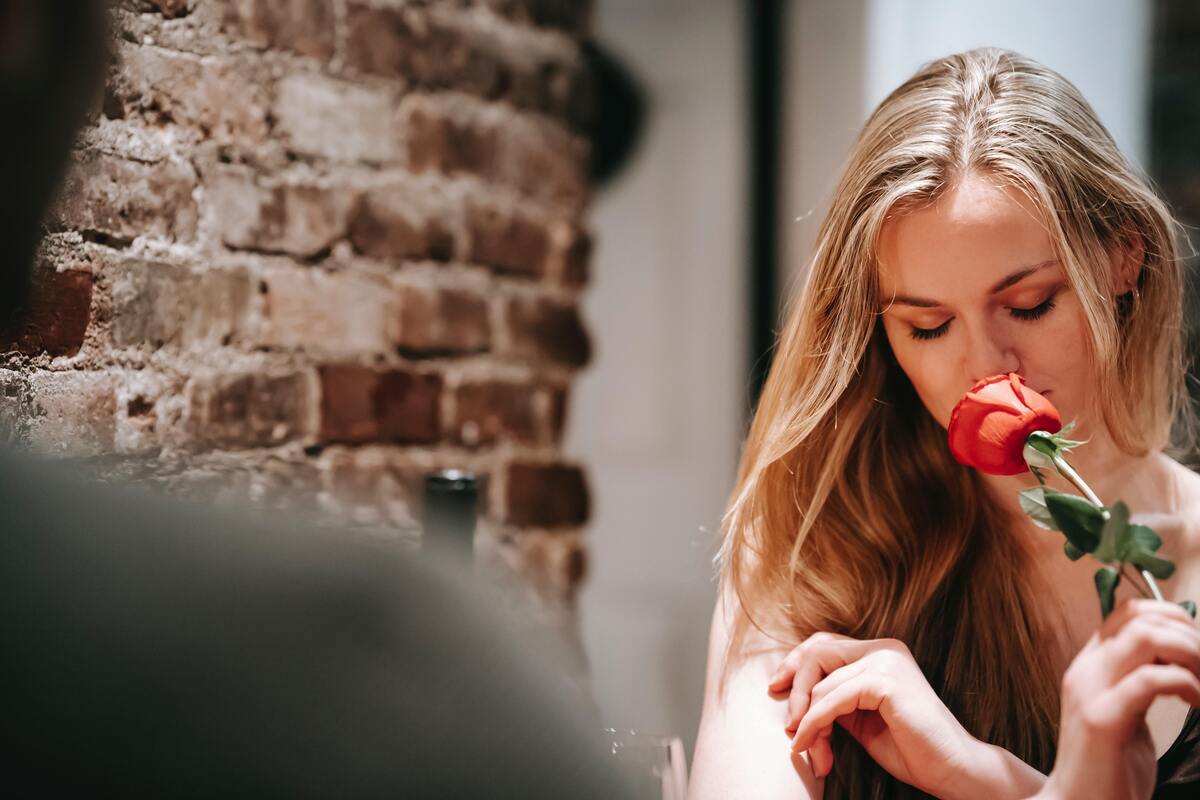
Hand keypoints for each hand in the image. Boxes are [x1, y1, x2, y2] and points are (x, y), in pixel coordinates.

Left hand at [768, 632, 1007, 797]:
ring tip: (805, 747)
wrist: (953, 770)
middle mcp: (883, 649)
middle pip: (817, 653)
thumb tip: (792, 695)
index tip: (774, 689)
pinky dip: (814, 723)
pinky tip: (808, 743)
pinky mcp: (886, 681)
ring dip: (806, 720)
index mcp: (879, 653)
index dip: (795, 664)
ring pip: (821, 683)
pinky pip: (832, 700)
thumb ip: (834, 699)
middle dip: (795, 690)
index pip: (824, 644)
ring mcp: (886, 661)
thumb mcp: (860, 717)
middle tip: (788, 725)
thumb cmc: (910, 748)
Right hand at [1037, 599, 1199, 799]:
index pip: (1126, 612)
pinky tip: (1197, 703)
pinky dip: (1186, 683)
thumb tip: (1180, 656)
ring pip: (1145, 637)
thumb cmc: (1110, 769)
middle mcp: (1085, 670)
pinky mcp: (1102, 720)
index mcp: (1089, 666)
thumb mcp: (1128, 714)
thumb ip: (1141, 683)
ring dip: (1189, 653)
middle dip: (1187, 634)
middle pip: (1139, 617)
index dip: (1169, 615)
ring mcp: (1090, 692)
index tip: (1196, 645)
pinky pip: (1151, 679)